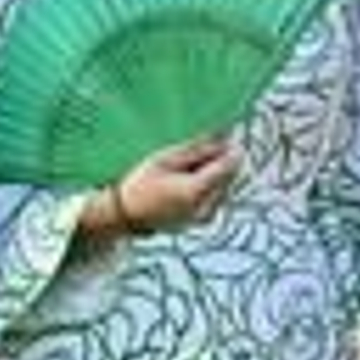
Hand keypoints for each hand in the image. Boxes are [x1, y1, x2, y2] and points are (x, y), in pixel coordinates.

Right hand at [114, 133, 240, 233]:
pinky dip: (211, 186)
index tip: (226, 137)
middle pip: (231, 176)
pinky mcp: (204, 222)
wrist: (127, 215)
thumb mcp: (166, 158)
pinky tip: (189, 183)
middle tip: (200, 153)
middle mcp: (205, 207)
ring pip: (227, 187)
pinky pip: (218, 198)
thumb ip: (198, 148)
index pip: (229, 166)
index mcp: (195, 190)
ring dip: (218, 174)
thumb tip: (224, 137)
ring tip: (189, 169)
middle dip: (223, 161)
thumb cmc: (143, 182)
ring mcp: (205, 218)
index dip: (232, 148)